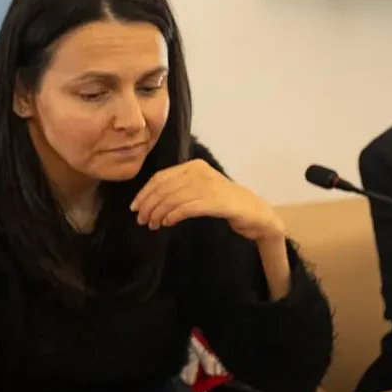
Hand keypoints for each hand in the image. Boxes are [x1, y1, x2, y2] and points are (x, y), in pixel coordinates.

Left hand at [130, 160, 283, 241]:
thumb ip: (179, 190)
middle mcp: (200, 172)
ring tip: (153, 225)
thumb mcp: (199, 190)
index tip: (134, 208)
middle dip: (148, 205)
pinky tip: (167, 223)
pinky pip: (186, 208)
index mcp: (194, 166)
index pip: (160, 177)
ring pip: (172, 198)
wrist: (256, 214)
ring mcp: (209, 185)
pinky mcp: (216, 202)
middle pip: (164, 188)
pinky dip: (173, 216)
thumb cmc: (224, 203)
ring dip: (158, 213)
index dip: (145, 193)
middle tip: (141, 220)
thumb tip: (150, 202)